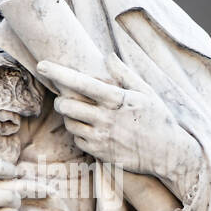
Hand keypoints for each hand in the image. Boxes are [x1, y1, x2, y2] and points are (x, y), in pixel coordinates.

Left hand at [39, 54, 201, 200]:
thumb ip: (124, 74)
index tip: (42, 65)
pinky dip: (79, 133)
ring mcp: (102, 138)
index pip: (82, 83)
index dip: (59, 73)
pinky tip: (90, 129)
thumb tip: (108, 56)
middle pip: (67, 106)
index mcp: (117, 100)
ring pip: (69, 124)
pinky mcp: (101, 154)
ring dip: (70, 117)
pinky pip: (78, 140)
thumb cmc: (159, 119)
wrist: (168, 154)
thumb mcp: (146, 92)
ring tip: (82, 114)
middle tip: (67, 98)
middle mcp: (106, 119)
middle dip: (62, 100)